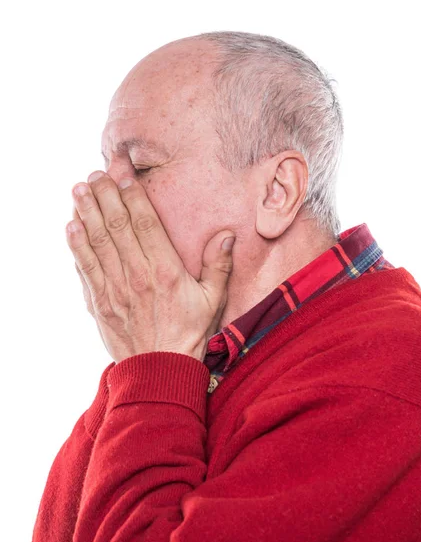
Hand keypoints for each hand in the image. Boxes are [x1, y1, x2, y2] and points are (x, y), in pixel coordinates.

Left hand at [66, 171, 235, 363]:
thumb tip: (227, 234)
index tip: (122, 171)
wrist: (161, 370)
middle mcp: (137, 276)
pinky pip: (86, 268)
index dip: (132, 194)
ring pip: (97, 242)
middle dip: (105, 195)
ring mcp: (115, 289)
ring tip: (79, 188)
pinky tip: (71, 226)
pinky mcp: (100, 302)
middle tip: (96, 172)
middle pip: (117, 226)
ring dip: (86, 213)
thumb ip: (219, 266)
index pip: (145, 223)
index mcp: (166, 271)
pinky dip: (77, 245)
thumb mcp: (213, 300)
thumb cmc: (189, 333)